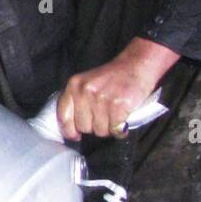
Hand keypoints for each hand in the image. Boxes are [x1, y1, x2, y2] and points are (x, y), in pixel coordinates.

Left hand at [57, 37, 179, 141]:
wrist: (136, 65)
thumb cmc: (113, 77)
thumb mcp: (87, 83)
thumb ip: (77, 102)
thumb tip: (72, 129)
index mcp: (74, 85)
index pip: (63, 116)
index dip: (69, 130)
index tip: (75, 135)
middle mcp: (85, 91)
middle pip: (83, 127)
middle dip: (94, 127)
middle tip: (104, 117)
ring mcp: (102, 98)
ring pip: (100, 131)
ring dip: (109, 128)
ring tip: (114, 115)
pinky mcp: (119, 105)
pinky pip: (115, 130)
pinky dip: (121, 130)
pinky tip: (123, 121)